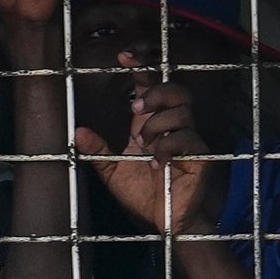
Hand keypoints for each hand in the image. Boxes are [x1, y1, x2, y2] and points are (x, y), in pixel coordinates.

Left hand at [77, 58, 217, 237]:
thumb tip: (78, 131)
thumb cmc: (143, 195)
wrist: (166, 221)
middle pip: (175, 89)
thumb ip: (98, 151)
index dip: (141, 67)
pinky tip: (156, 164)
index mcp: (151, 124)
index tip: (124, 57)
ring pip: (182, 112)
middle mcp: (173, 126)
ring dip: (158, 125)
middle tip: (135, 109)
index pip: (151, 86)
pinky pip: (188, 139)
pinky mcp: (201, 156)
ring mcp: (189, 139)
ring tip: (145, 146)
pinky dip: (168, 148)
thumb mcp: (113, 172)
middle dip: (154, 93)